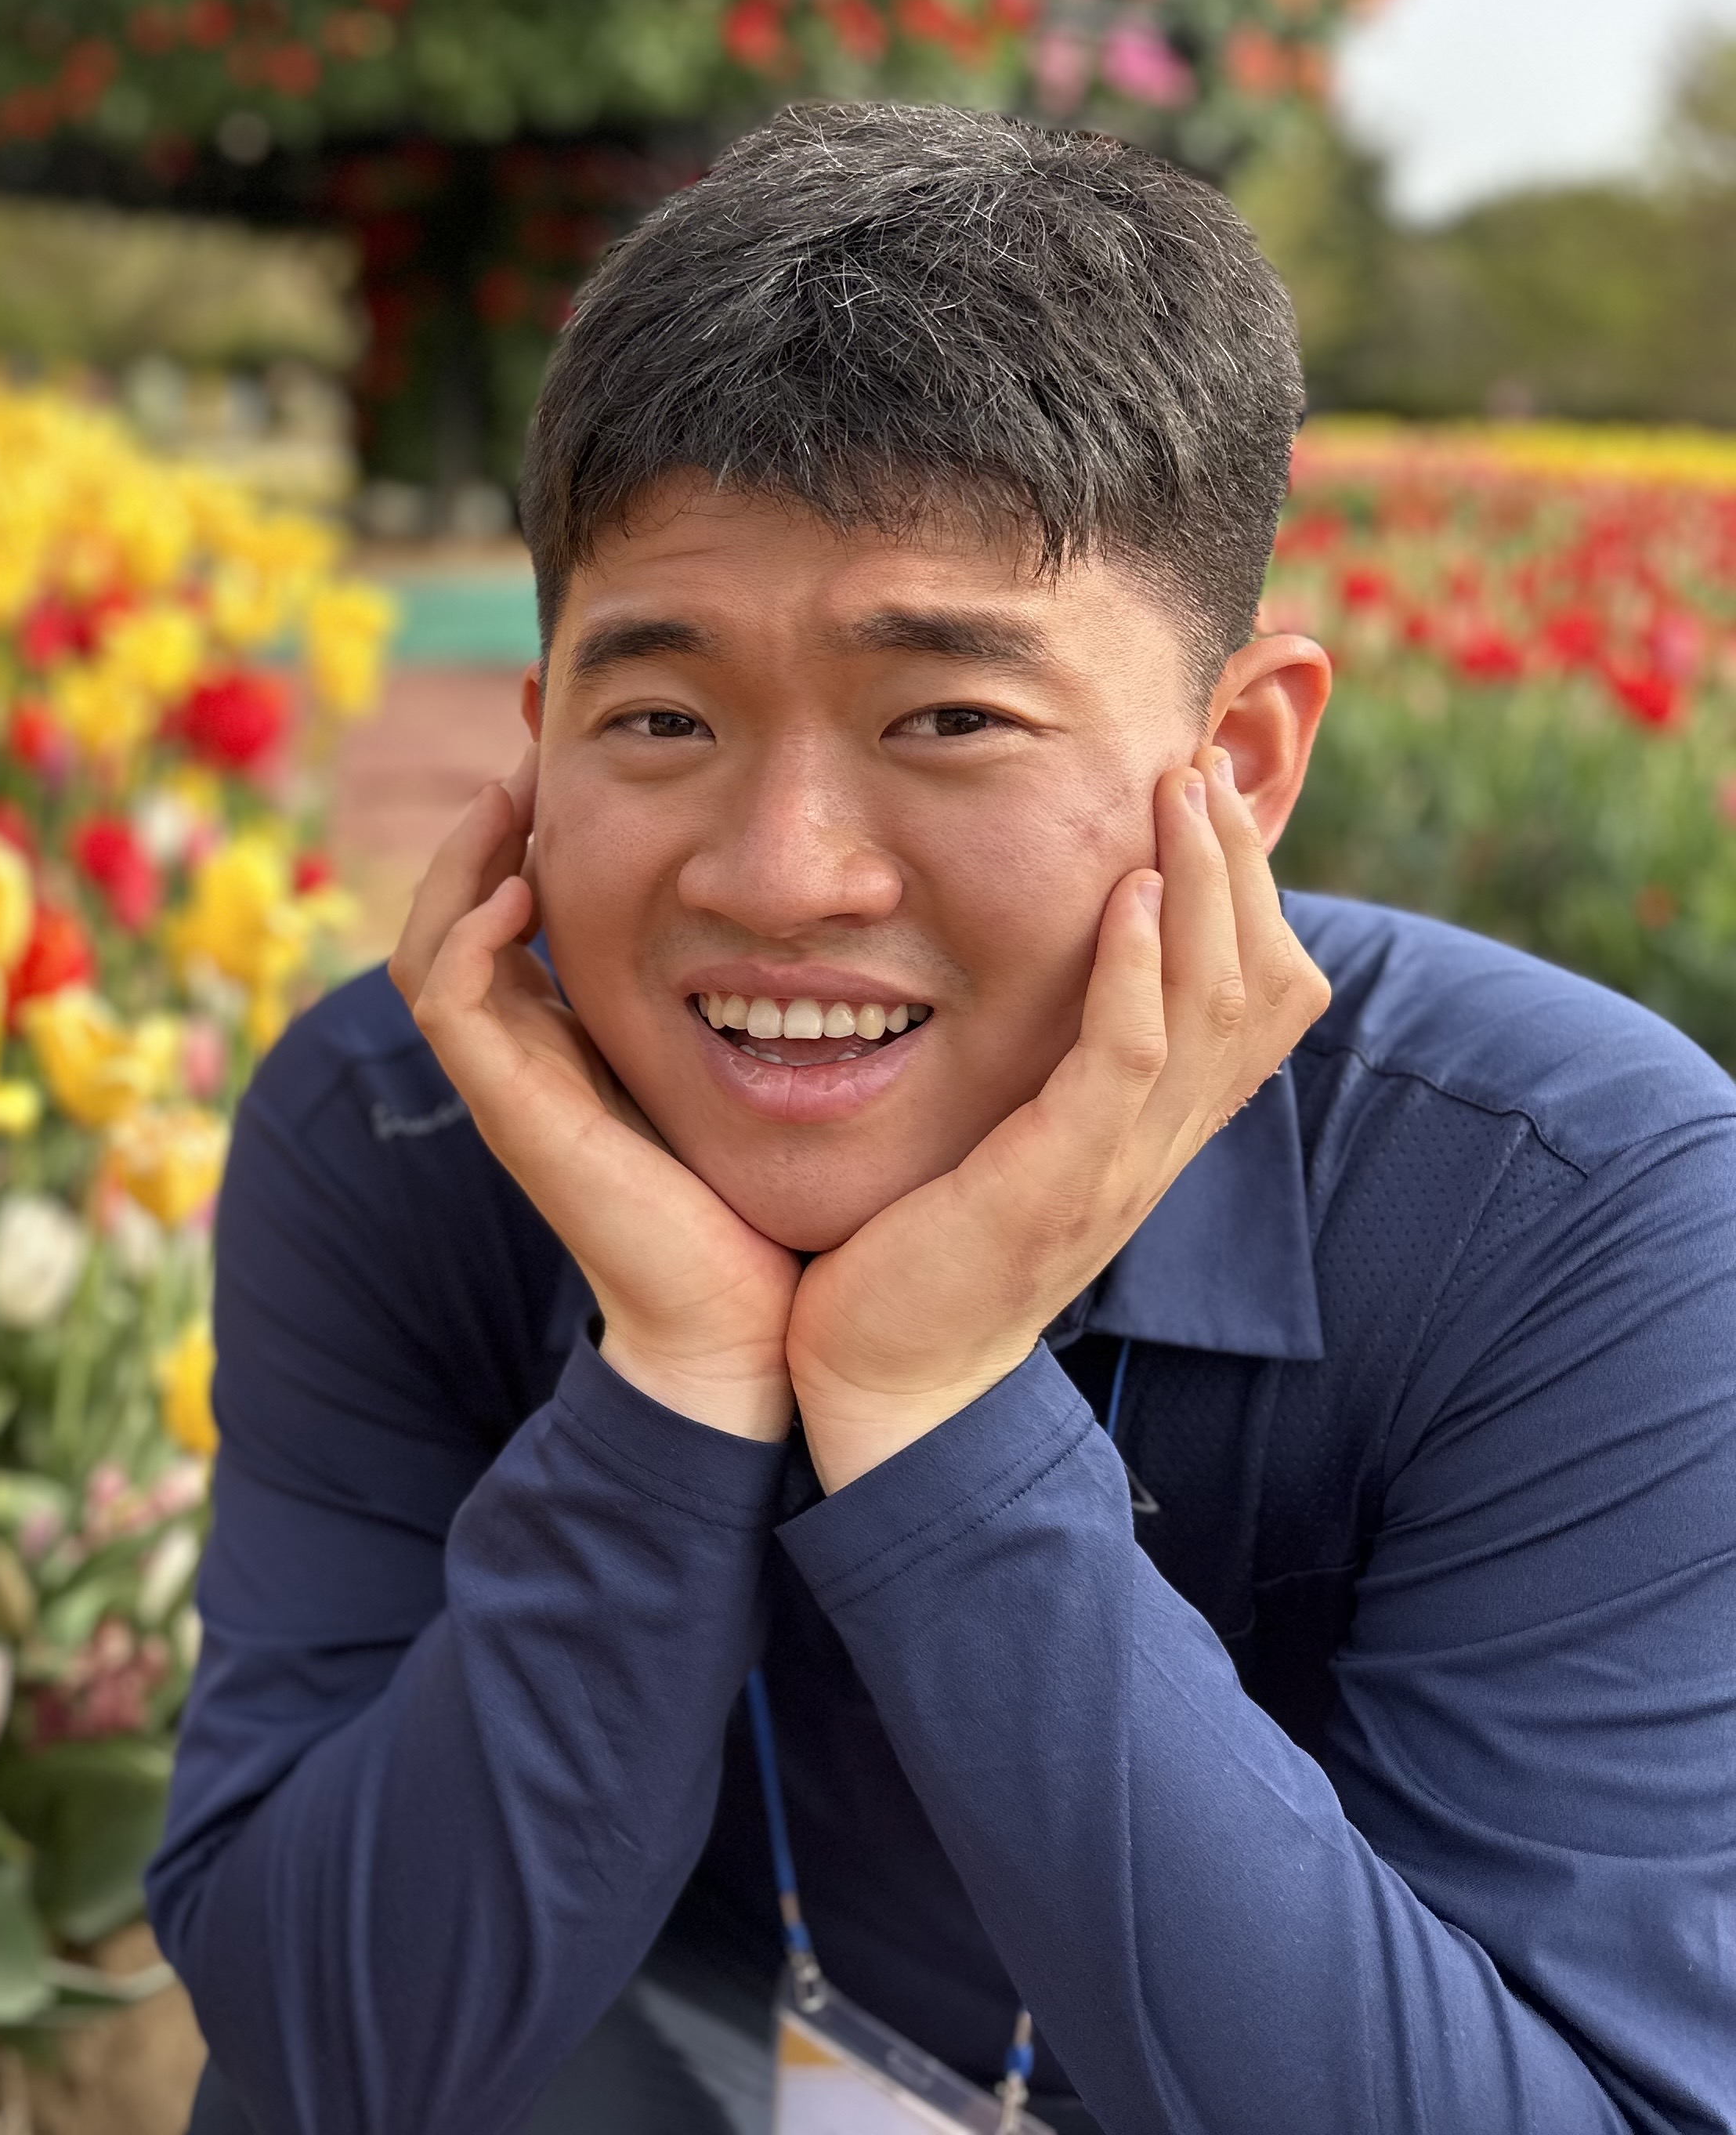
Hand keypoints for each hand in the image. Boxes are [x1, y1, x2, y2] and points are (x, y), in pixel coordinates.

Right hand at [395, 750, 799, 1441]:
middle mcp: (525, 1057)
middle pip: (455, 910)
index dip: (530, 826)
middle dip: (488, 819)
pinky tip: (527, 881)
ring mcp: (507, 1085)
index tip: (584, 749)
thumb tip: (837, 897)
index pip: (512, 908)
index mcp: (573, 1041)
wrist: (749, 1333)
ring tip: (518, 787)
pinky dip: (470, 931)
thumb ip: (761, 994)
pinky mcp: (510, 1111)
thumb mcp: (760, 1067)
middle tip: (539, 738)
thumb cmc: (769, 1208)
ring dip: (465, 857)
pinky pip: (447, 998)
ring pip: (430, 942)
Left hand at [786, 750, 1330, 1488]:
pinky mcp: (1058, 1181)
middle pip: (1261, 979)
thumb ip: (1036, 1065)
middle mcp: (1155, 1140)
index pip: (1255, 992)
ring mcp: (1118, 1164)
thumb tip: (1034, 978)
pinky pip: (1126, 1059)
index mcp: (1148, 1127)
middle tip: (1205, 758)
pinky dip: (1133, 970)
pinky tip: (1127, 894)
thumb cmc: (915, 1251)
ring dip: (1201, 885)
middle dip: (1239, 862)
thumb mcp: (1001, 1137)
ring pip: (1210, 1001)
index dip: (1249, 890)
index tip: (1210, 793)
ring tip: (1180, 788)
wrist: (879, 1382)